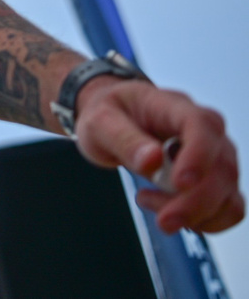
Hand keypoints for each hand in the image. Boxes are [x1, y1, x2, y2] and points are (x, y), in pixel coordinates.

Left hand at [72, 76, 241, 234]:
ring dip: (198, 215)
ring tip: (150, 203)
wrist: (115, 120)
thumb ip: (124, 139)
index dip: (198, 156)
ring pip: (228, 194)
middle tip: (163, 220)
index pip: (202, 126)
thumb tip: (152, 161)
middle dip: (195, 203)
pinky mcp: (216, 181)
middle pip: (221, 169)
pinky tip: (172, 213)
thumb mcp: (100, 121)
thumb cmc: (111, 115)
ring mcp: (216, 158)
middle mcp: (207, 132)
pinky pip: (229, 208)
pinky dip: (206, 222)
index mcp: (177, 107)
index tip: (180, 184)